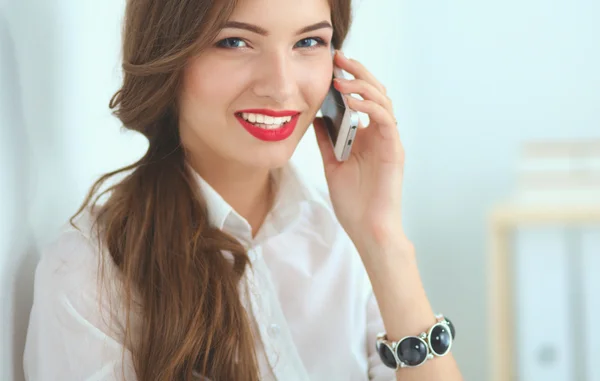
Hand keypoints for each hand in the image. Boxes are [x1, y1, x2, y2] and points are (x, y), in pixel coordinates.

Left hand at [313, 51, 405, 250]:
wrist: (367, 228)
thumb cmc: (354, 202)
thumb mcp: (333, 164)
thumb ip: (327, 140)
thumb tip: (316, 117)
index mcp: (367, 136)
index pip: (363, 99)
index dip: (351, 80)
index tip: (333, 66)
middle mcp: (380, 134)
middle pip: (375, 93)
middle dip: (358, 73)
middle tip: (340, 59)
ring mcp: (388, 141)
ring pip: (383, 101)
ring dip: (362, 86)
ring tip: (341, 80)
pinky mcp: (394, 150)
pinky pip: (385, 120)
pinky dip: (370, 107)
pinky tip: (352, 102)